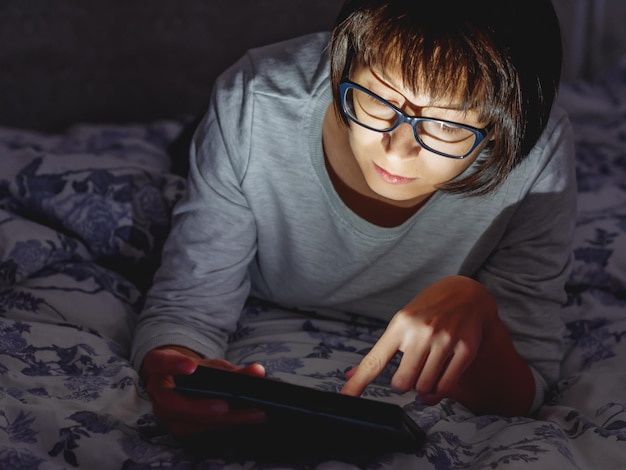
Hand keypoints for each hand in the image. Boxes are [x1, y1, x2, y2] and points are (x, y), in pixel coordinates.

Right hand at [140, 346, 266, 434]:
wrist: (180, 381)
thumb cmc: (195, 370)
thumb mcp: (209, 364)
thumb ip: (232, 369)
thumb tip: (257, 372)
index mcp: (159, 365)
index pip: (161, 362)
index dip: (174, 365)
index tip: (191, 367)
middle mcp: (156, 390)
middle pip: (172, 403)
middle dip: (200, 407)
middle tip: (226, 407)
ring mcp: (164, 411)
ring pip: (186, 422)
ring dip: (220, 420)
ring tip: (250, 414)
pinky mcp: (176, 426)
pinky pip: (196, 430)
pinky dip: (221, 425)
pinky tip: (243, 420)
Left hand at [341, 276, 496, 400]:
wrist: (465, 293)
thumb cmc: (429, 310)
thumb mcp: (402, 322)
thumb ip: (380, 351)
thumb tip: (351, 375)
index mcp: (400, 324)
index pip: (374, 361)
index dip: (358, 382)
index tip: (345, 397)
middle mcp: (421, 332)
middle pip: (402, 382)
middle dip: (402, 384)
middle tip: (407, 374)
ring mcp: (444, 341)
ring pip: (423, 386)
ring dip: (421, 387)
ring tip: (424, 372)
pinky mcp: (465, 350)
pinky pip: (445, 386)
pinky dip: (437, 391)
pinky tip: (435, 383)